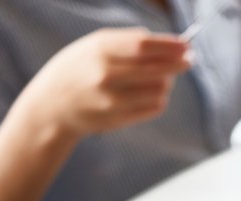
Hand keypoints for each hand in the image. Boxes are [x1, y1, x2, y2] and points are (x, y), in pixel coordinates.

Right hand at [16, 28, 191, 141]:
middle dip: (177, 64)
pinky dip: (159, 99)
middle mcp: (106, 74)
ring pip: (158, 90)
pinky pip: (153, 108)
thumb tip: (163, 43)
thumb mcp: (94, 45)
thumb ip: (126, 41)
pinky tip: (154, 94)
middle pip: (155, 68)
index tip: (187, 45)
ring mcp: (112, 100)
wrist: (52, 106)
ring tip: (163, 79)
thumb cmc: (78, 69)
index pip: (144, 46)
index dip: (170, 46)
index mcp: (100, 50)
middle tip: (189, 61)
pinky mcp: (117, 119)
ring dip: (167, 83)